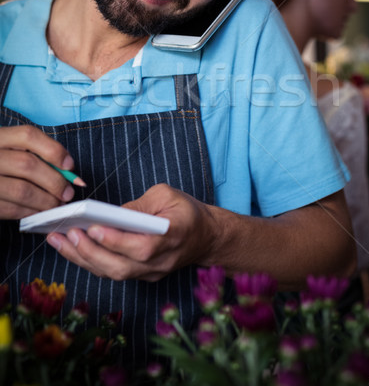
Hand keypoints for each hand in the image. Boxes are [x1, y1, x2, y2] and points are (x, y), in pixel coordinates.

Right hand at [0, 125, 83, 219]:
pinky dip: (29, 212)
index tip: (70, 165)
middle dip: (54, 181)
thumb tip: (66, 168)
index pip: (28, 136)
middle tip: (68, 193)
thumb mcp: (7, 148)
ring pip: (22, 190)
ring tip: (56, 205)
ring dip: (45, 201)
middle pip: (28, 165)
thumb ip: (33, 152)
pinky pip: (10, 209)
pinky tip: (38, 212)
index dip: (53, 150)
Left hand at [46, 183, 216, 281]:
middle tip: (65, 235)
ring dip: (83, 259)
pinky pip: (114, 272)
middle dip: (89, 252)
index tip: (92, 228)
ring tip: (58, 242)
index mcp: (170, 238)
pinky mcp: (143, 276)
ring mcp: (151, 273)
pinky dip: (91, 261)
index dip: (115, 240)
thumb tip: (112, 214)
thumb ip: (141, 205)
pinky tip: (72, 248)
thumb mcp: (167, 195)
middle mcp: (159, 262)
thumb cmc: (187, 211)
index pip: (140, 246)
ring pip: (113, 273)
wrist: (207, 236)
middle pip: (121, 267)